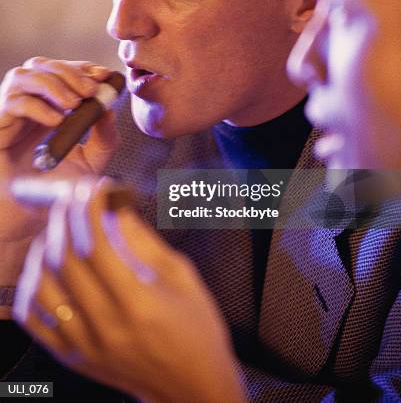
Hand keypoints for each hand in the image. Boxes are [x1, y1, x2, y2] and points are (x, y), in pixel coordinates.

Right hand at [0, 57, 117, 283]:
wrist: (29, 217)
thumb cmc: (57, 189)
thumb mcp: (91, 160)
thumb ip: (104, 137)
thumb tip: (110, 108)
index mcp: (48, 107)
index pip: (61, 72)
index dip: (82, 68)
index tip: (105, 75)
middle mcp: (26, 106)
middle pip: (40, 66)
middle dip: (69, 72)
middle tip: (91, 89)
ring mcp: (8, 116)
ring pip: (21, 76)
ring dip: (52, 83)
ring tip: (73, 104)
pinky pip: (11, 103)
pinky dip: (36, 105)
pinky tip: (55, 121)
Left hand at [13, 177, 245, 402]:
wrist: (191, 388)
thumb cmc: (197, 328)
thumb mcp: (181, 275)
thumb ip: (143, 240)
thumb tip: (115, 206)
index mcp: (140, 303)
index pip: (96, 245)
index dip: (89, 208)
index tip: (94, 188)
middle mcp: (106, 326)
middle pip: (66, 260)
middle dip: (66, 217)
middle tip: (75, 197)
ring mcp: (85, 345)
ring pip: (44, 285)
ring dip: (47, 246)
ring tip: (63, 227)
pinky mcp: (72, 357)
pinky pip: (35, 318)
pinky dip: (34, 284)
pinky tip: (48, 265)